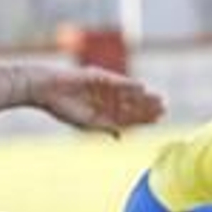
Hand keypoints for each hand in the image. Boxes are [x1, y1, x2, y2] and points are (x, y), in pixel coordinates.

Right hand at [31, 66, 164, 135]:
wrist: (46, 90)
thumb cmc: (62, 108)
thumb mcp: (86, 122)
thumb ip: (104, 127)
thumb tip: (120, 135)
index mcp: (104, 111)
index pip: (128, 116)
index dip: (143, 119)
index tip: (158, 121)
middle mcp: (106, 98)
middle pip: (131, 104)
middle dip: (147, 108)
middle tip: (165, 110)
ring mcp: (103, 86)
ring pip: (127, 93)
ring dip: (143, 96)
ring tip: (159, 99)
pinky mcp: (98, 75)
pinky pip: (117, 80)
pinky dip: (129, 84)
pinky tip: (141, 87)